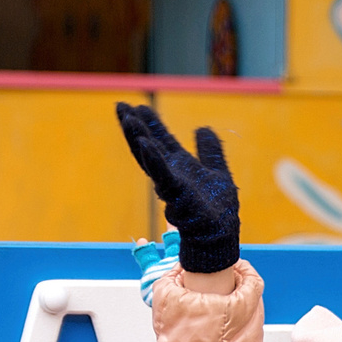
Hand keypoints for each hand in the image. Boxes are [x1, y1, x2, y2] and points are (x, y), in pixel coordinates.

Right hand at [115, 102, 240, 274]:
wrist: (221, 235)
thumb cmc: (218, 210)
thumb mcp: (218, 172)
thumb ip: (210, 151)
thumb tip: (202, 128)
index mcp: (180, 167)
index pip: (161, 140)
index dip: (150, 123)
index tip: (136, 106)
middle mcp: (171, 174)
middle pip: (148, 146)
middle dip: (135, 127)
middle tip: (120, 106)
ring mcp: (171, 185)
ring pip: (150, 158)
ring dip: (138, 138)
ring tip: (128, 119)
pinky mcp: (177, 196)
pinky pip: (163, 176)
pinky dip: (154, 160)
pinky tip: (145, 144)